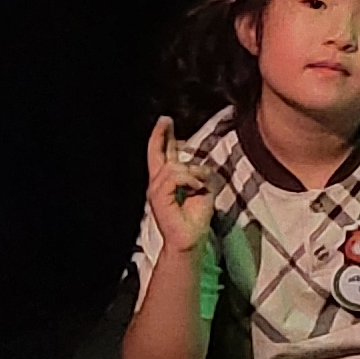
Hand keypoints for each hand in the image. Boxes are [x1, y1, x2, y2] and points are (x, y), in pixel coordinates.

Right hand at [142, 119, 215, 257]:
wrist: (190, 239)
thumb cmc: (196, 217)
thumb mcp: (202, 189)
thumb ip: (199, 174)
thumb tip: (200, 165)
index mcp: (169, 181)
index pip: (163, 155)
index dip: (163, 138)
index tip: (165, 122)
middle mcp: (158, 183)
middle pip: (157, 154)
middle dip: (161, 135)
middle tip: (165, 120)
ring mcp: (156, 190)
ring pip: (174, 166)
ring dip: (193, 173)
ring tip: (199, 185)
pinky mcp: (158, 198)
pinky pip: (176, 177)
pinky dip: (190, 180)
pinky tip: (196, 189)